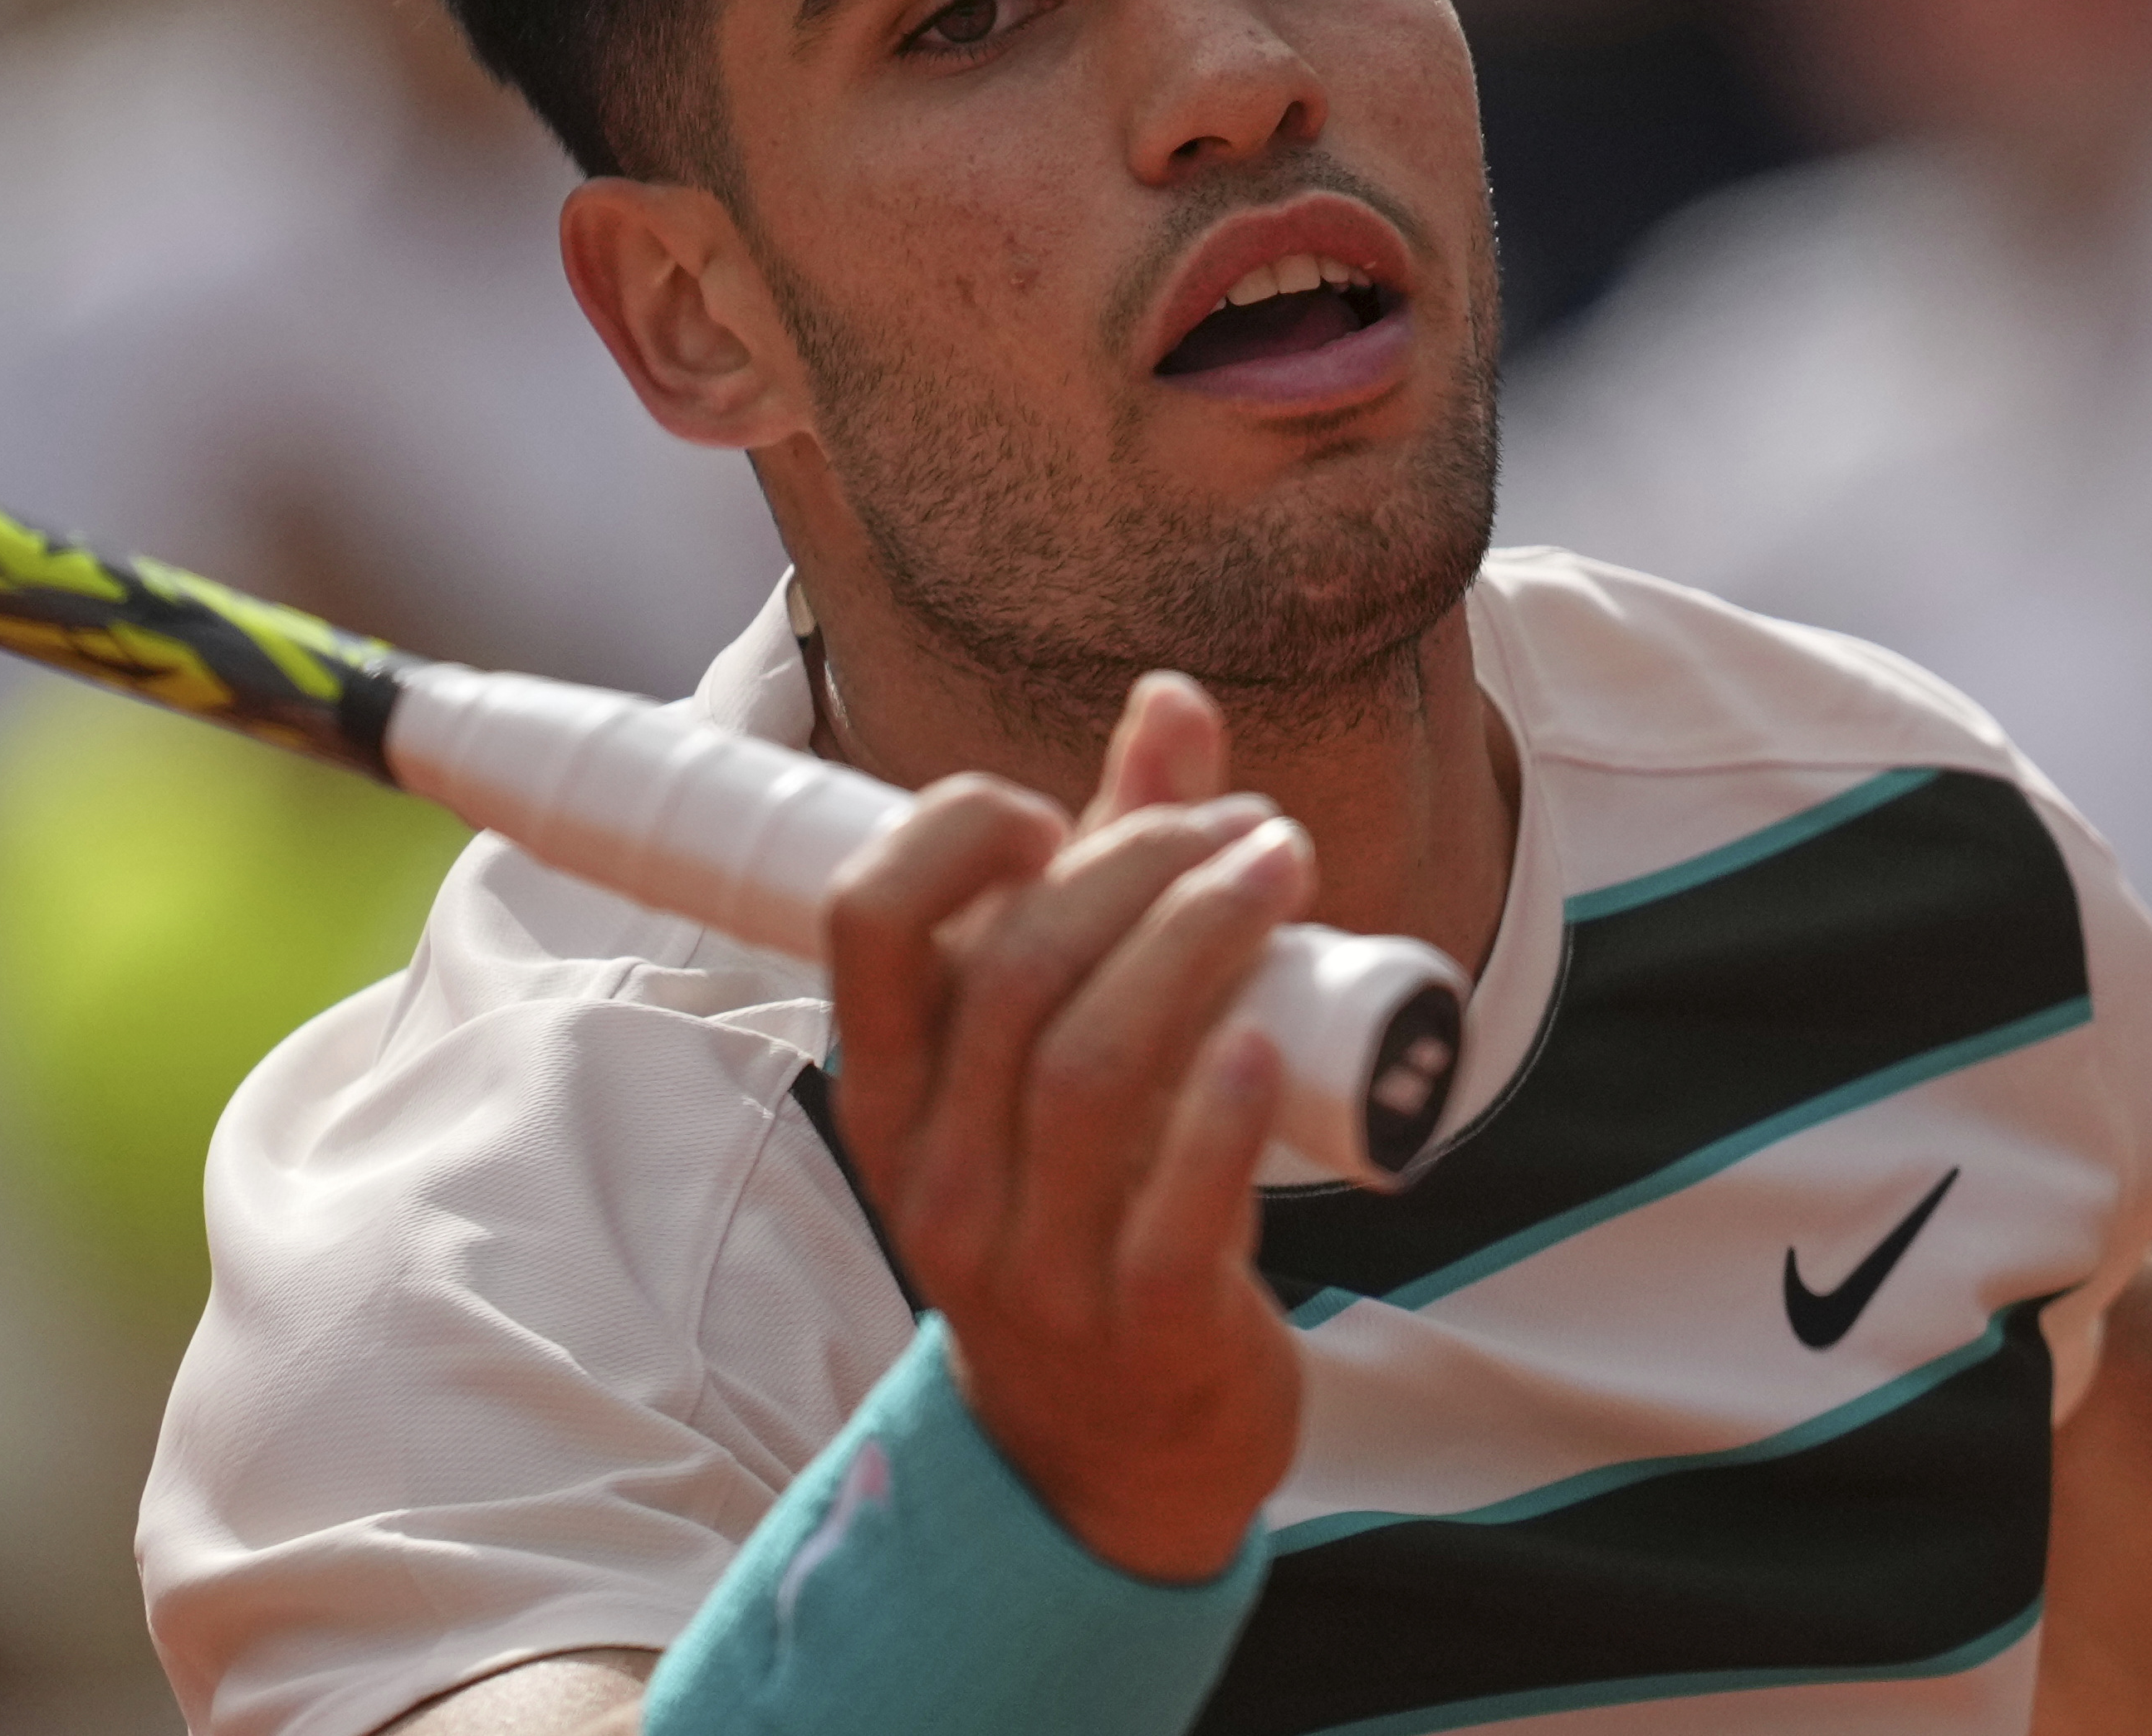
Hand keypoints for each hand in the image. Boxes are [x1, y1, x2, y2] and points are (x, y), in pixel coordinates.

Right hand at [822, 672, 1305, 1583]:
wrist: (1112, 1453)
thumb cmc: (1089, 1207)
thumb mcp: (1069, 1047)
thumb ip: (1113, 873)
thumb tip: (1172, 698)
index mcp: (895, 1092)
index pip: (868, 922)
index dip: (961, 834)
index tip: (1065, 810)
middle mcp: (940, 1177)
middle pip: (1015, 972)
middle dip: (1141, 863)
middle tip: (1248, 826)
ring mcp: (1032, 1266)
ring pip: (1093, 1069)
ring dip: (1198, 944)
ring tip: (1282, 873)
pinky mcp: (1145, 1332)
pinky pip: (1176, 1210)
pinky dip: (1225, 1108)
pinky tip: (1270, 1034)